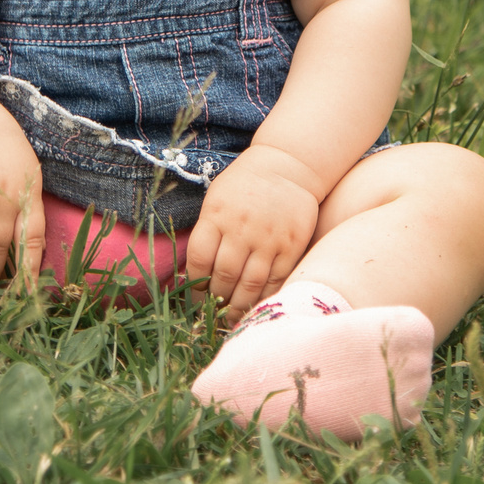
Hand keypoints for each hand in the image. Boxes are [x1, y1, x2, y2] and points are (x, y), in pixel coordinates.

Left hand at [186, 145, 321, 320]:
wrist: (290, 166)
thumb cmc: (245, 184)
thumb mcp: (217, 198)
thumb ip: (207, 230)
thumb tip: (192, 272)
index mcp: (217, 215)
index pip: (199, 259)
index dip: (194, 283)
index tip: (194, 296)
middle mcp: (242, 228)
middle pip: (224, 276)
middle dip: (216, 299)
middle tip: (213, 311)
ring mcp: (269, 239)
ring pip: (250, 284)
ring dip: (238, 306)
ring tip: (231, 317)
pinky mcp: (291, 246)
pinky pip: (276, 280)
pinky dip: (264, 297)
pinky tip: (255, 305)